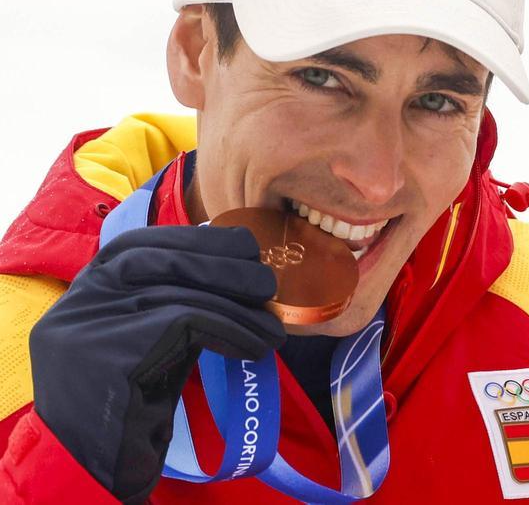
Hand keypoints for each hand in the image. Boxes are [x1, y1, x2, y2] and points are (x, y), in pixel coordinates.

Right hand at [29, 225, 285, 503]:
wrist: (97, 463)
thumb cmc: (133, 400)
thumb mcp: (147, 336)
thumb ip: (171, 297)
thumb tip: (238, 260)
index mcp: (85, 287)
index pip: (145, 242)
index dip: (201, 240)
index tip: (245, 248)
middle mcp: (80, 299)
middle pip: (163, 258)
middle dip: (226, 266)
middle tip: (269, 284)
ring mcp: (90, 324)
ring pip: (182, 293)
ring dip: (240, 309)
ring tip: (273, 329)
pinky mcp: (112, 353)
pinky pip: (188, 324)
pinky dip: (232, 331)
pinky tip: (256, 347)